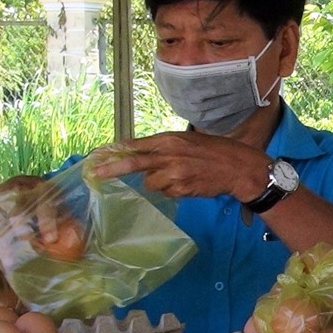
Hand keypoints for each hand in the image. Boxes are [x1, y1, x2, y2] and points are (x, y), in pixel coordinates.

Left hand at [87, 132, 270, 202]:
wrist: (236, 167)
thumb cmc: (212, 152)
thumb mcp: (186, 141)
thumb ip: (162, 148)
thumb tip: (138, 155)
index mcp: (169, 139)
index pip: (136, 144)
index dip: (116, 151)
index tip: (98, 155)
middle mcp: (169, 155)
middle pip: (134, 162)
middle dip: (113, 169)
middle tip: (95, 173)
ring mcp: (174, 173)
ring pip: (151, 183)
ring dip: (158, 183)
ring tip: (178, 177)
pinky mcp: (181, 189)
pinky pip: (167, 193)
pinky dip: (172, 191)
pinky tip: (187, 183)